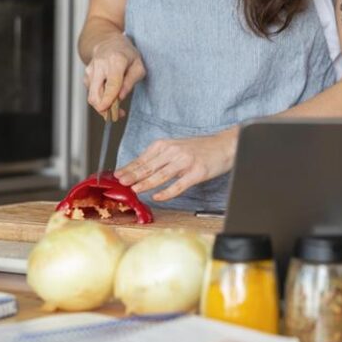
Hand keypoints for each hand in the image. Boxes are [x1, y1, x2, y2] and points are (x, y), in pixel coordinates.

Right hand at [84, 34, 144, 116]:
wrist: (108, 43)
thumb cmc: (126, 55)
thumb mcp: (138, 65)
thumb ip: (131, 81)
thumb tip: (121, 96)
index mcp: (116, 60)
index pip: (112, 83)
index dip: (110, 99)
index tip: (110, 111)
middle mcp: (100, 64)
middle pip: (97, 93)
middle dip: (104, 108)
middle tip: (117, 114)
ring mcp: (90, 70)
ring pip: (92, 95)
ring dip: (103, 105)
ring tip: (116, 106)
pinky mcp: (86, 76)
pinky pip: (91, 93)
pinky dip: (100, 99)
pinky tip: (108, 96)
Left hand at [114, 127, 239, 201]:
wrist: (225, 145)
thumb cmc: (199, 148)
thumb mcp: (176, 148)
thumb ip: (159, 158)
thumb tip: (138, 170)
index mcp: (165, 145)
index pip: (142, 158)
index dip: (128, 168)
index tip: (116, 175)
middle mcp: (173, 151)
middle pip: (148, 166)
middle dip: (132, 175)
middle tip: (119, 183)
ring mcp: (185, 162)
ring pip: (161, 175)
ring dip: (145, 183)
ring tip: (134, 190)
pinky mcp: (197, 172)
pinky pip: (178, 185)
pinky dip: (167, 192)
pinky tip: (157, 196)